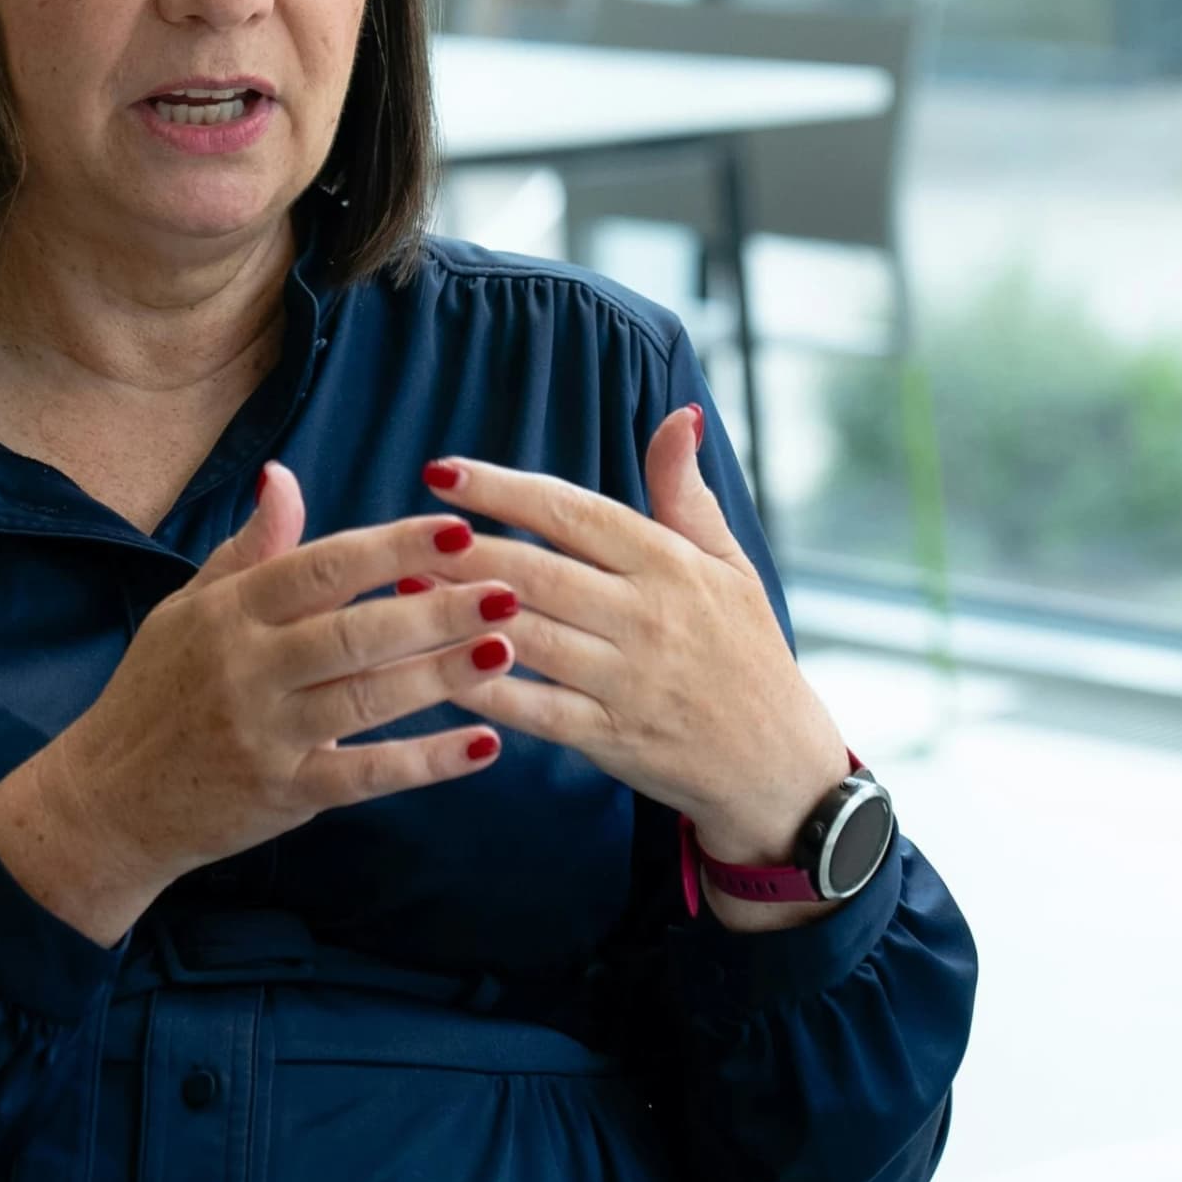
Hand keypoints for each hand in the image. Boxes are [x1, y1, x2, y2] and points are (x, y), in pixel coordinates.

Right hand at [0, 462, 512, 944]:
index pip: (319, 567)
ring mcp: (266, 735)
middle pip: (354, 631)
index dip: (390, 547)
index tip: (457, 529)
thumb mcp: (189, 611)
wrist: (108, 801)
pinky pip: (366, 774)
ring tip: (506, 648)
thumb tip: (284, 476)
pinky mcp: (284, 794)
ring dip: (442, 673)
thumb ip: (249, 550)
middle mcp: (246, 669)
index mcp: (228, 613)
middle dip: (436, 607)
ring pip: (367, 698)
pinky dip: (426, 762)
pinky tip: (482, 744)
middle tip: (508, 588)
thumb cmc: (158, 693)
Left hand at [421, 410, 856, 929]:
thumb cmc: (748, 655)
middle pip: (538, 571)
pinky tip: (435, 667)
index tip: (444, 470)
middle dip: (462, 546)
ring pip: (527, 637)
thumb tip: (679, 415)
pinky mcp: (611, 739)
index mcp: (670, 565)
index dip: (504, 489)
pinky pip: (534, 710)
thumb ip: (686, 494)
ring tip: (401, 588)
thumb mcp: (731, 565)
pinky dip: (484, 689)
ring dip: (459, 613)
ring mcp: (626, 681)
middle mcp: (647, 618)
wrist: (780, 766)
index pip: (574, 512)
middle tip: (401, 526)